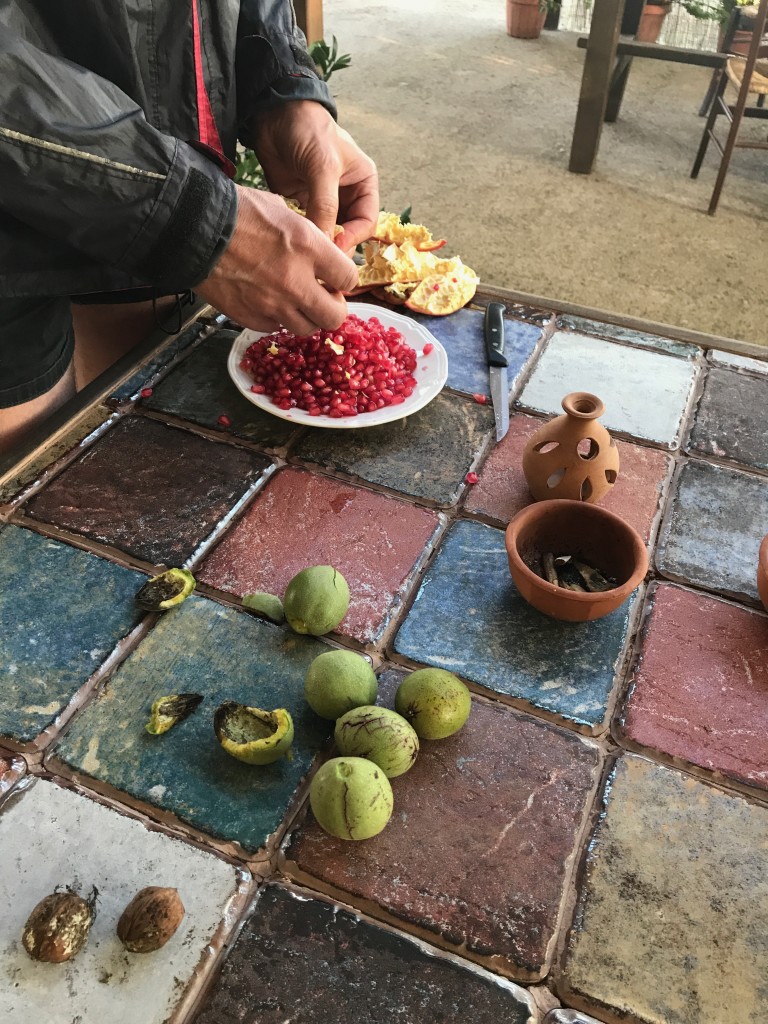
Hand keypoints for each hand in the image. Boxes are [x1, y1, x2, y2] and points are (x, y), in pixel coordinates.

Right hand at [196, 186, 358, 335]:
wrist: (192, 229)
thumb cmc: (236, 212)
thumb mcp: (283, 210)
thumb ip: (309, 237)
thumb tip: (324, 253)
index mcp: (308, 248)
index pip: (349, 278)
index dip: (344, 279)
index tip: (336, 277)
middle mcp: (295, 282)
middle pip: (334, 317)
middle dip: (333, 308)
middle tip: (324, 297)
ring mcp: (272, 305)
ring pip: (306, 329)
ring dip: (306, 316)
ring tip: (295, 300)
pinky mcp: (250, 318)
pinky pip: (275, 328)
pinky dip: (277, 318)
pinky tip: (269, 301)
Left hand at [253, 100, 378, 252]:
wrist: (274, 113)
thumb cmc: (308, 131)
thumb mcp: (323, 167)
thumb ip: (326, 205)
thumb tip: (325, 242)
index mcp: (363, 183)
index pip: (366, 222)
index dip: (353, 239)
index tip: (335, 250)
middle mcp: (347, 195)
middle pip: (347, 233)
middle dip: (336, 246)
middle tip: (320, 259)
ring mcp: (324, 201)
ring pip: (327, 233)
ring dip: (318, 244)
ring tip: (306, 255)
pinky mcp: (302, 203)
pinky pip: (306, 227)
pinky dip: (302, 237)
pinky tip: (293, 243)